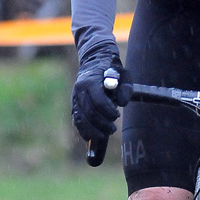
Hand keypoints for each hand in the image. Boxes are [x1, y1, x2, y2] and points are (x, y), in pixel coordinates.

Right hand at [71, 48, 132, 165]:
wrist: (94, 62)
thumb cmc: (111, 69)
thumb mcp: (123, 73)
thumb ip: (125, 87)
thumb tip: (121, 103)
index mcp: (89, 81)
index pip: (98, 101)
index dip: (108, 111)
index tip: (117, 115)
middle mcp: (79, 90)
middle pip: (89, 112)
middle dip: (102, 123)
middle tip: (113, 128)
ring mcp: (75, 99)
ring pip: (80, 119)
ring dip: (93, 130)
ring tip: (105, 135)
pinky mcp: (74, 106)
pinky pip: (77, 121)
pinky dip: (84, 131)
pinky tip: (93, 138)